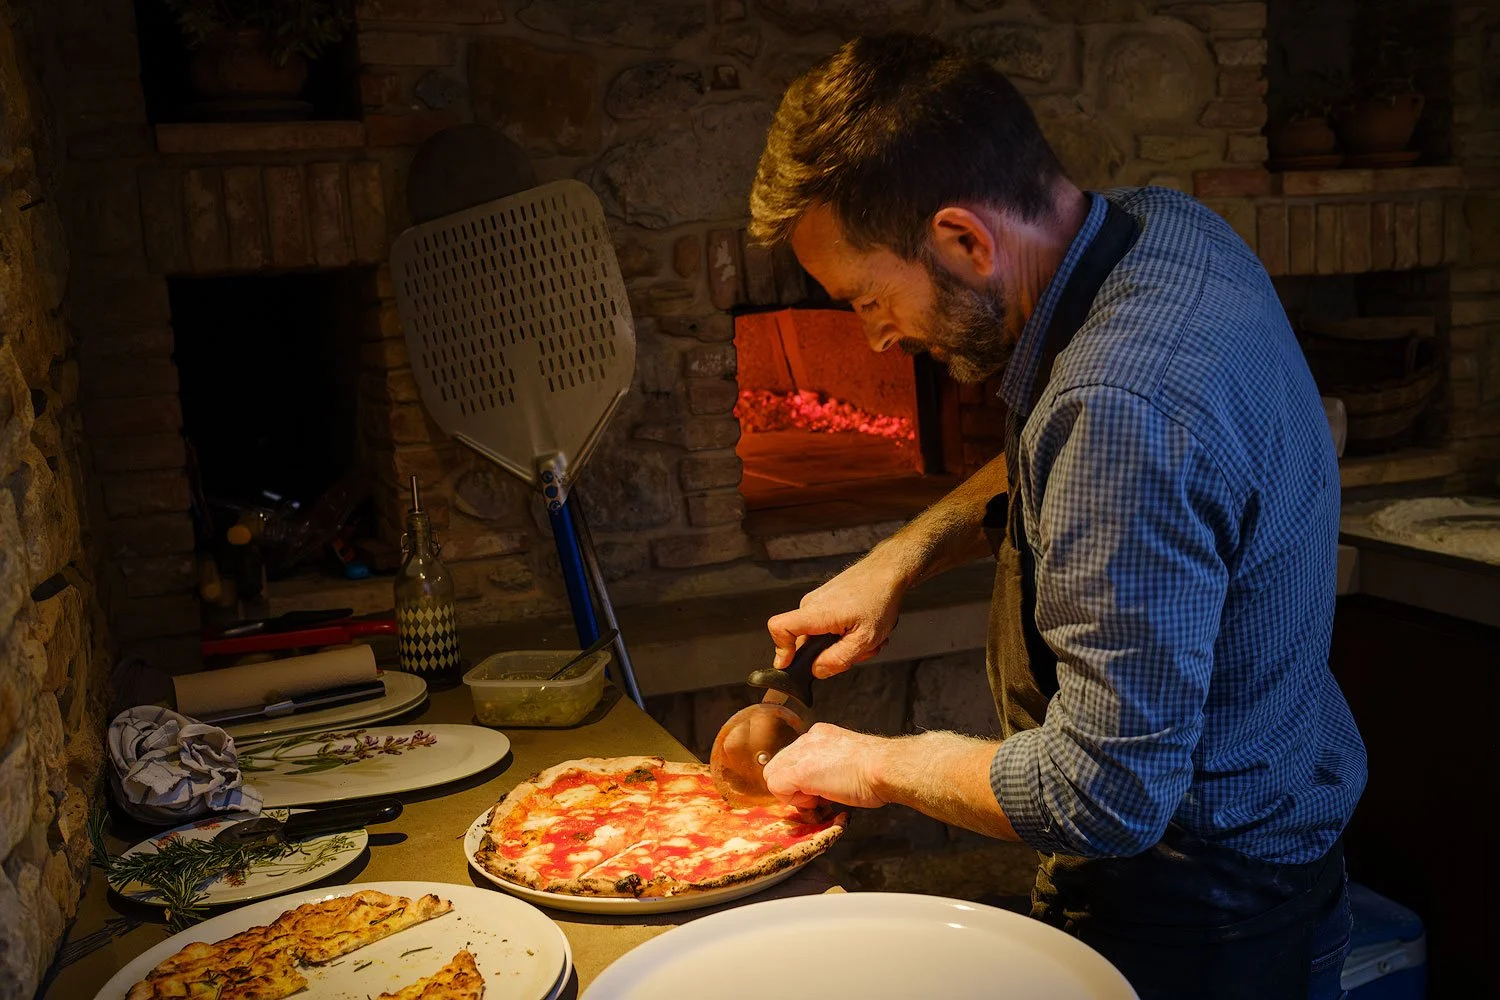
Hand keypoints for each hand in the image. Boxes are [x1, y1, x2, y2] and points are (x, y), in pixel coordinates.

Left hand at [762, 723, 889, 810]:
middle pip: (779, 766)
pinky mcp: (799, 771)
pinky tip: (818, 800)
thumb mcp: (848, 761)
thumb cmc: (877, 770)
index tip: (818, 792)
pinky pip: (777, 787)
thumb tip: (821, 786)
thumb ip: (828, 766)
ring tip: (820, 800)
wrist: (885, 767)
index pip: (792, 758)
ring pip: (774, 776)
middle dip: (793, 788)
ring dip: (794, 794)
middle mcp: (808, 739)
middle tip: (817, 800)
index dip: (800, 781)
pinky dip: (794, 801)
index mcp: (820, 735)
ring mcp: (802, 753)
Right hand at [767, 552, 907, 676]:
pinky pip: (828, 626)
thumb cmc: (879, 598)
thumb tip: (817, 670)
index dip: (780, 650)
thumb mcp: (864, 639)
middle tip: (858, 650)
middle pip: (805, 641)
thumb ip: (837, 659)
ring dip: (845, 643)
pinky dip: (847, 632)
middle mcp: (811, 604)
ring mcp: (818, 601)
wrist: (888, 570)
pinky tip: (864, 628)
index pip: (779, 628)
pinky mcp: (826, 600)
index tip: (791, 665)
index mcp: (816, 612)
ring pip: (821, 636)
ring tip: (867, 637)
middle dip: (831, 653)